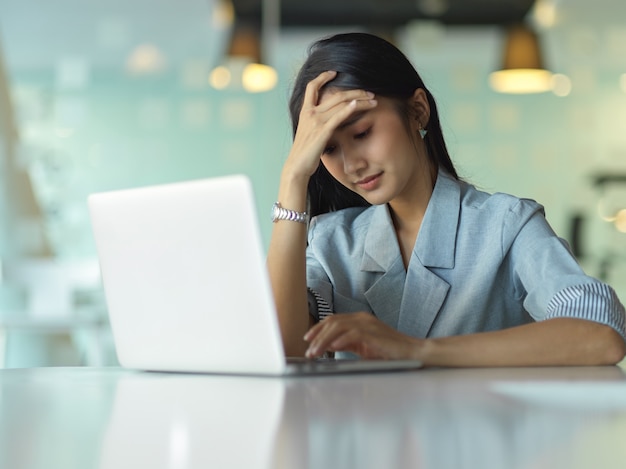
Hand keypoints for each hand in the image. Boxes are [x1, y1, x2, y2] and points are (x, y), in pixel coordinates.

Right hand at [283, 71, 377, 180]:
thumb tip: (328, 121)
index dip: (323, 77)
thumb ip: (317, 124)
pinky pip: (338, 117)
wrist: (296, 166)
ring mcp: (316, 121)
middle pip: (335, 94)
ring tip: (373, 100)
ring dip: (360, 100)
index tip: (334, 72)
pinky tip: (359, 105)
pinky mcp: (322, 131)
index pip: (312, 87)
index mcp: (305, 112)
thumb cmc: (304, 153)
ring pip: (341, 103)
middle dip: (355, 91)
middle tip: (369, 92)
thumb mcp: (309, 133)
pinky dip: (349, 109)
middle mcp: (310, 113)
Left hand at [303, 312, 422, 359]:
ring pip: (339, 327)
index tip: (307, 339)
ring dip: (324, 340)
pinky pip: (352, 334)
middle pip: (333, 322)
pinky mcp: (373, 333)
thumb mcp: (363, 347)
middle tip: (308, 350)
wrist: (412, 352)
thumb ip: (348, 344)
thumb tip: (329, 347)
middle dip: (317, 336)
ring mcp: (368, 324)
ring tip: (315, 353)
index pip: (333, 320)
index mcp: (359, 320)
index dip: (318, 328)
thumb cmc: (389, 352)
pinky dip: (340, 341)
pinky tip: (332, 349)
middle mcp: (362, 318)